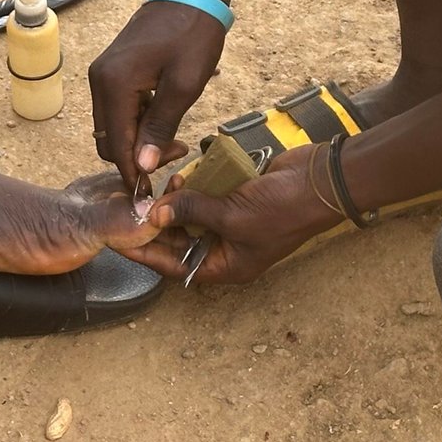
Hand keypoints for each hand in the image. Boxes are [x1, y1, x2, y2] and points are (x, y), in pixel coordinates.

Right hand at [88, 0, 227, 188]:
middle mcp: (99, 80)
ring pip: (112, 126)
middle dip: (135, 157)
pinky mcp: (113, 71)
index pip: (116, 145)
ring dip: (137, 140)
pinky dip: (136, 122)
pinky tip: (163, 122)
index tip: (154, 191)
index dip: (133, 172)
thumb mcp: (183, 85)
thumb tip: (143, 166)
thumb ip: (160, 127)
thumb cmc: (193, 35)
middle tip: (174, 158)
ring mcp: (104, 74)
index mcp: (113, 84)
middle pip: (108, 139)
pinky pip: (118, 109)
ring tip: (175, 140)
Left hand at [126, 146, 340, 284]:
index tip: (119, 240)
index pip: (175, 266)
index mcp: (227, 266)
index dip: (146, 253)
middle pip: (181, 242)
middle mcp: (228, 248)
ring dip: (178, 203)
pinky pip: (208, 197)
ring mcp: (234, 223)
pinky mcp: (238, 199)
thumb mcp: (232, 215)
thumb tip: (155, 214)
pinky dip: (196, 188)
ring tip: (165, 187)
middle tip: (134, 206)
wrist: (322, 180)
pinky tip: (184, 174)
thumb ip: (192, 212)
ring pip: (193, 218)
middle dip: (160, 224)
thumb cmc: (283, 209)